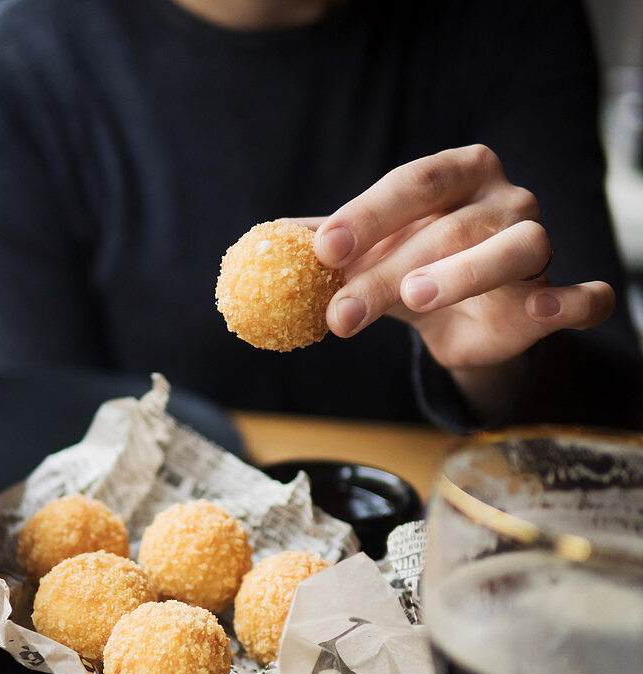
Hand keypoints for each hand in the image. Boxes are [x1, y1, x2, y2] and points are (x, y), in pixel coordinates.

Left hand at [306, 146, 614, 415]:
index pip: (415, 183)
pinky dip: (572, 302)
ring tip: (416, 298)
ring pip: (517, 249)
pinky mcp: (558, 298)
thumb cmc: (416, 268)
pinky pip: (581, 298)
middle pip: (452, 227)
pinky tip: (545, 312)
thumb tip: (270, 244)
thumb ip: (330, 246)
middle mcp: (505, 200)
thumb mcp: (371, 254)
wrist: (465, 320)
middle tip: (342, 310)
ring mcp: (538, 246)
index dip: (369, 214)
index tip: (324, 250)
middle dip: (391, 270)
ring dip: (466, 274)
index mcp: (458, 174)